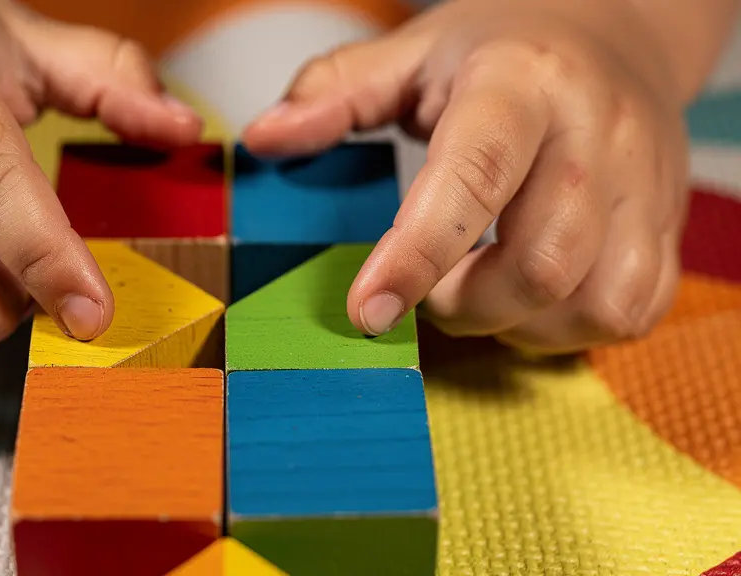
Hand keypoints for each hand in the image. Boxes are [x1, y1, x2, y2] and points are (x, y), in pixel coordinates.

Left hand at [242, 0, 689, 353]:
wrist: (612, 34)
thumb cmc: (497, 54)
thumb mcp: (411, 55)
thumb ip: (334, 92)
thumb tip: (265, 137)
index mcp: (521, 85)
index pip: (473, 177)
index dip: (416, 255)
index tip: (366, 312)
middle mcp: (596, 134)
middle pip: (542, 262)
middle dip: (466, 306)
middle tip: (430, 291)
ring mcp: (645, 183)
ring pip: (594, 301)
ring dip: (519, 326)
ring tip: (482, 292)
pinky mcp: (668, 225)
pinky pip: (632, 311)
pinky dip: (572, 330)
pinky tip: (535, 299)